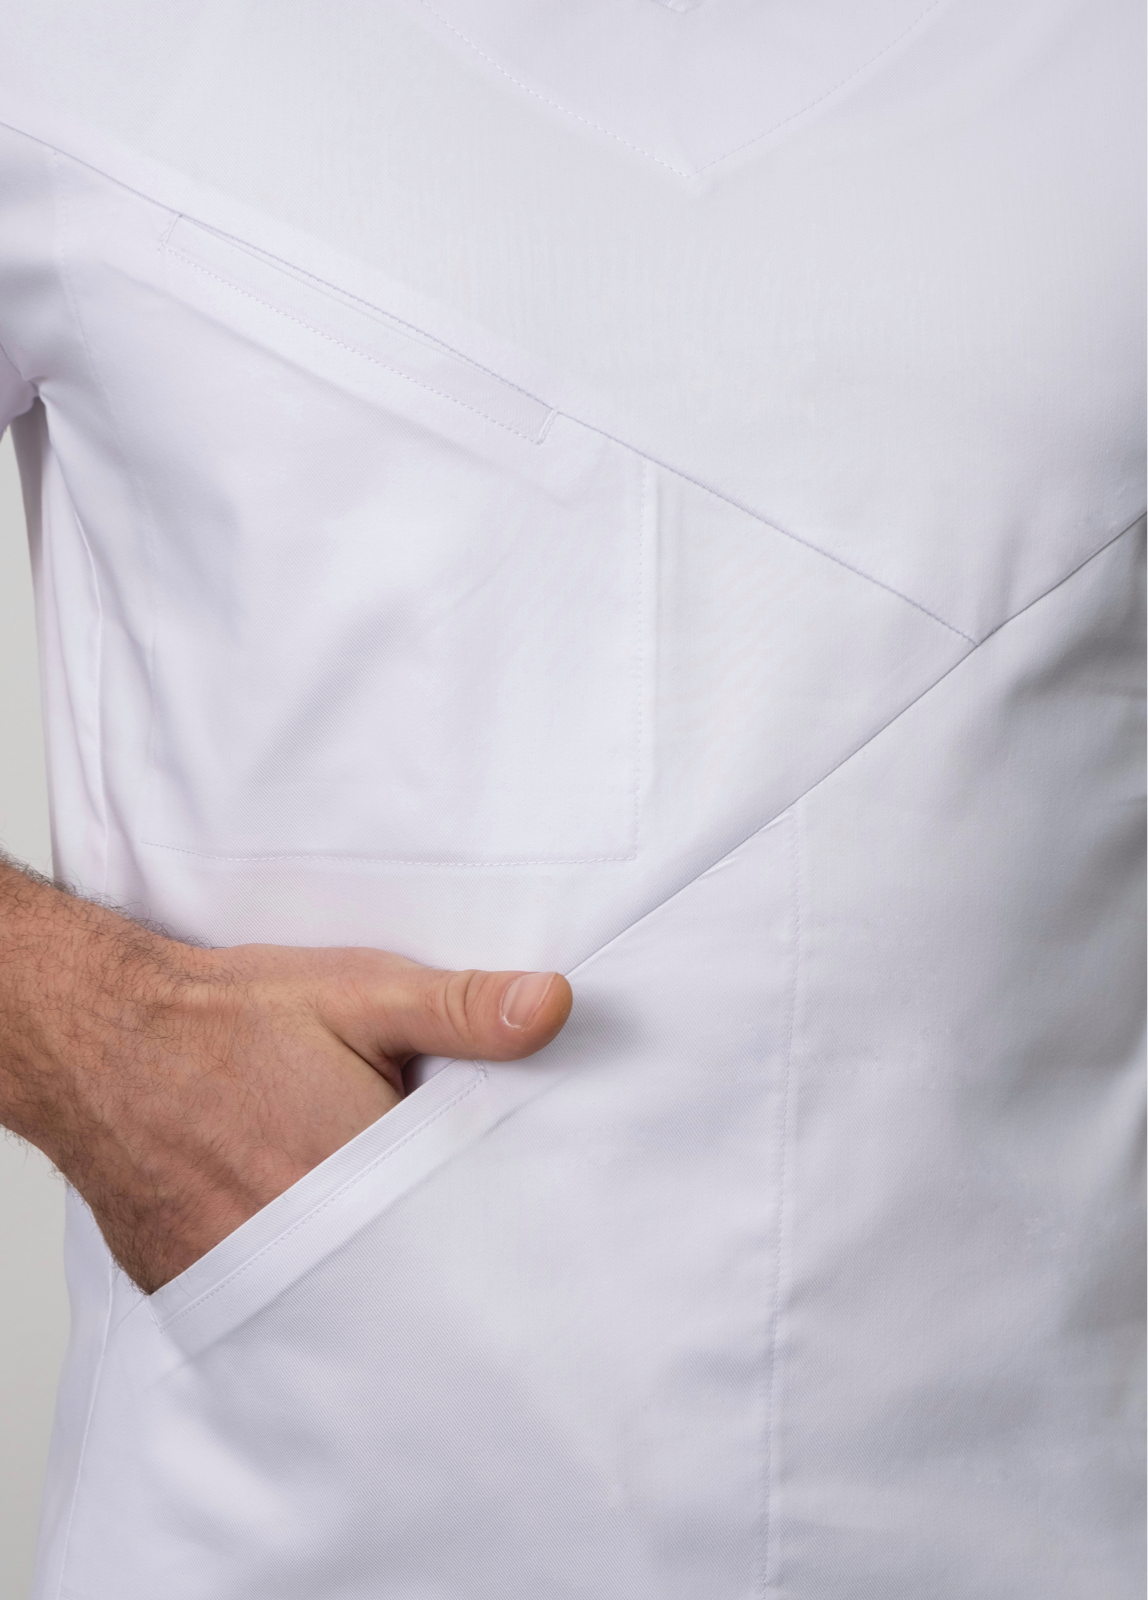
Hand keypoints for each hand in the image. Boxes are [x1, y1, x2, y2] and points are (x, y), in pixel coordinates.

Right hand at [0, 861, 570, 1292]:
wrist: (101, 1037)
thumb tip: (551, 1006)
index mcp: (356, 1176)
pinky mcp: (201, 1286)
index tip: (526, 1221)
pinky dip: (309, 1282)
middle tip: (458, 1224)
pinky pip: (279, 1305)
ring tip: (385, 1225)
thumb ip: (461, 1008)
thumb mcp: (362, 993)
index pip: (460, 1230)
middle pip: (404, 1276)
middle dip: (436, 1252)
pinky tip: (321, 1238)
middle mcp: (298, 1243)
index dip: (493, 1221)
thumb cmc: (231, 1017)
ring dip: (373, 1273)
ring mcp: (241, 1274)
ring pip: (342, 1300)